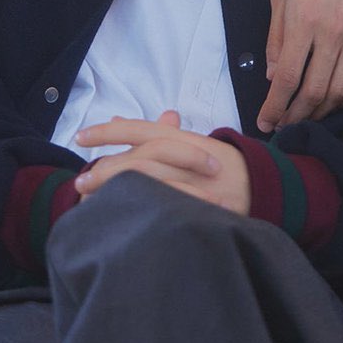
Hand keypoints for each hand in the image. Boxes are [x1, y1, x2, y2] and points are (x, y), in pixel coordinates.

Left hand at [73, 112, 250, 214]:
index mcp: (182, 138)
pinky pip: (169, 211)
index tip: (80, 137)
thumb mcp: (186, 142)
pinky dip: (146, 214)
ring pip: (153, 184)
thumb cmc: (217, 163)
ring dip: (122, 192)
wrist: (262, 184)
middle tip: (81, 179)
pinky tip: (127, 220)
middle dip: (109, 168)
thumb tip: (116, 122)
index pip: (141, 130)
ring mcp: (196, 185)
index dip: (109, 132)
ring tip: (94, 201)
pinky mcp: (202, 210)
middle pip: (142, 158)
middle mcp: (187, 158)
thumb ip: (152, 133)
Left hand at [257, 0, 342, 132]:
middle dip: (296, 116)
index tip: (265, 122)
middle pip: (315, 92)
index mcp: (303, 20)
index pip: (288, 79)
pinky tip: (335, 99)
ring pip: (341, 90)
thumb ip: (276, 38)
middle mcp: (333, 32)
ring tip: (307, 116)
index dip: (275, 107)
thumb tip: (275, 77)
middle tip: (284, 126)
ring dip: (322, 111)